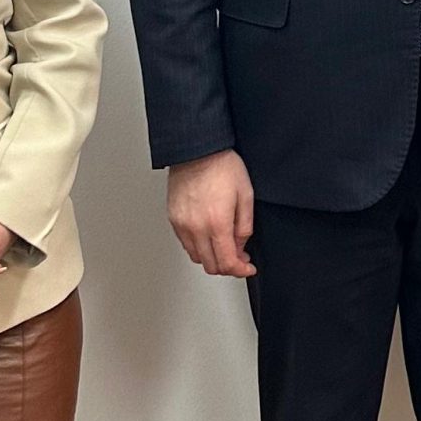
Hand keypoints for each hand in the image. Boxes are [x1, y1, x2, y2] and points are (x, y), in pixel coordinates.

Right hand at [168, 149, 256, 278]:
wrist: (197, 150)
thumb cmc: (222, 166)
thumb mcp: (246, 195)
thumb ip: (244, 226)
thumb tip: (241, 246)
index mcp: (217, 223)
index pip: (227, 262)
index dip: (240, 270)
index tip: (247, 268)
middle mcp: (196, 227)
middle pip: (210, 265)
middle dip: (228, 266)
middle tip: (239, 258)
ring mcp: (182, 224)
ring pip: (196, 257)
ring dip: (212, 258)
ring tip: (224, 246)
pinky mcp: (173, 219)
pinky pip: (185, 243)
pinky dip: (198, 247)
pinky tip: (208, 236)